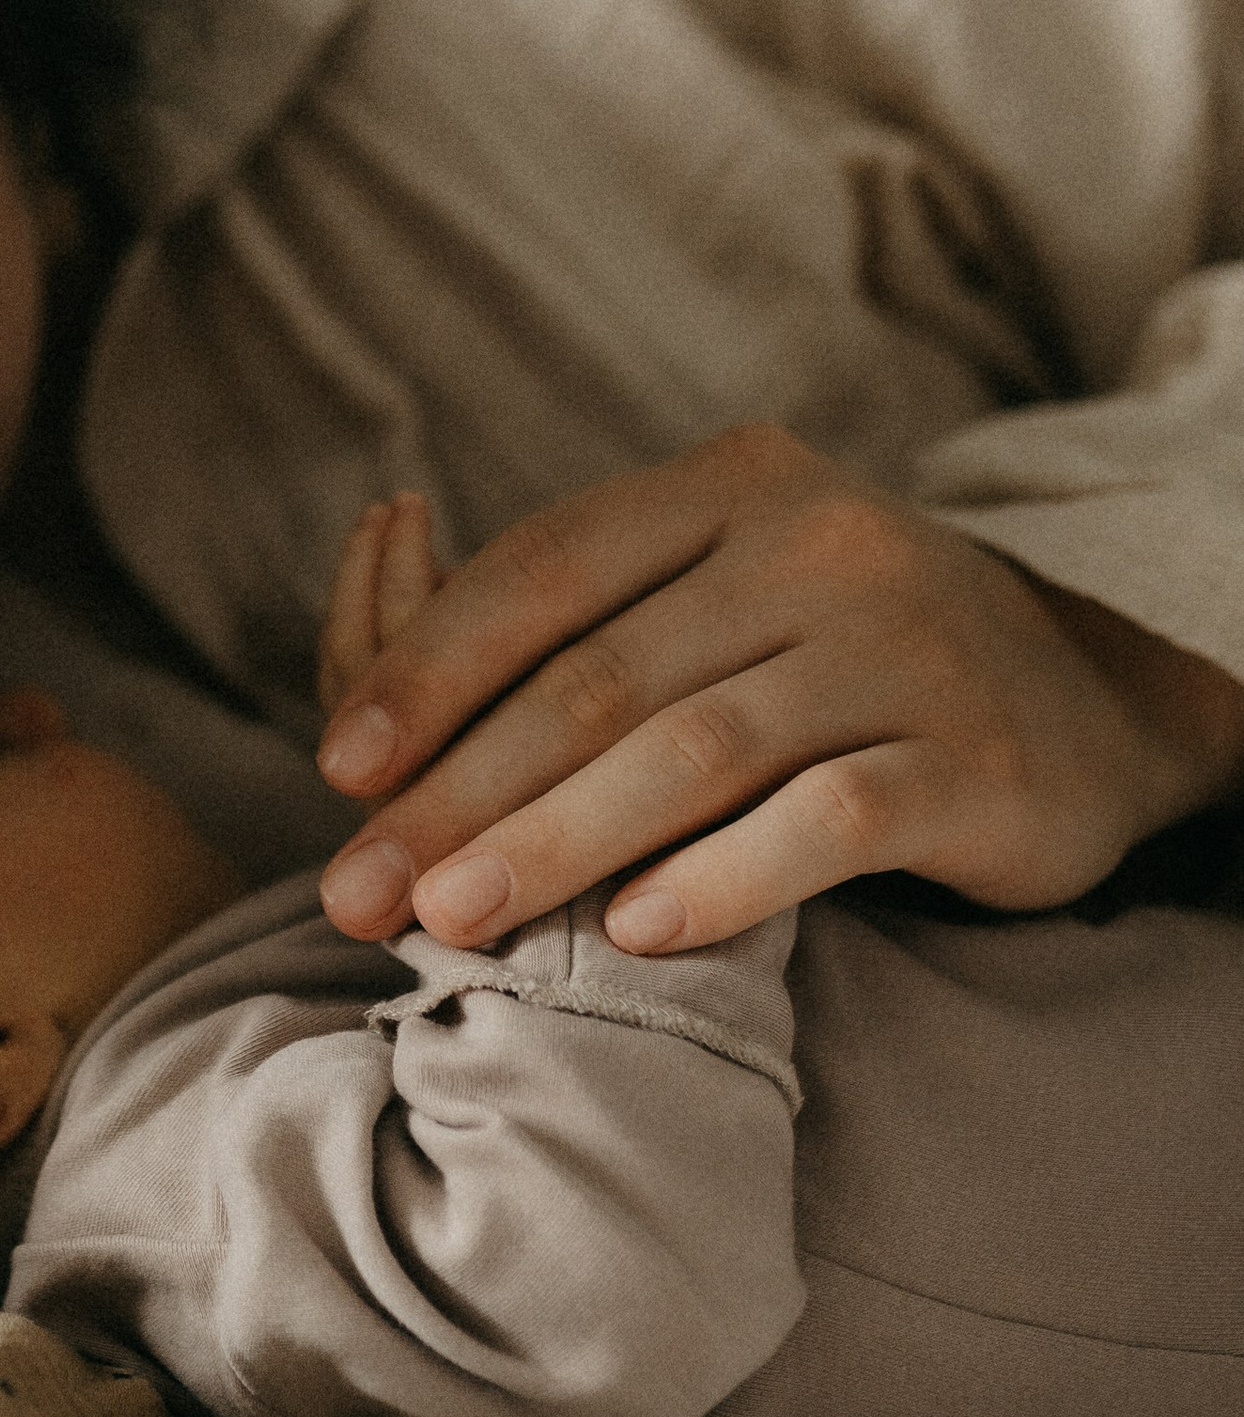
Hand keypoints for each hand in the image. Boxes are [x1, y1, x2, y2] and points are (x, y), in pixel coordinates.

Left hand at [314, 424, 1243, 952]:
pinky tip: (636, 932)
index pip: (546, 569)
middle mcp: (820, 544)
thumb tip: (359, 667)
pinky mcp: (973, 764)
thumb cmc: (836, 657)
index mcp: (732, 485)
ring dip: (555, 844)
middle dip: (458, 792)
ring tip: (451, 921)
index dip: (428, 668)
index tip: (337, 770)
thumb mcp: (718, 589)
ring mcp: (905, 650)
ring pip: (694, 752)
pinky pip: (827, 822)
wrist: (1080, 702)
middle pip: (600, 676)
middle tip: (356, 892)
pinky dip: (722, 878)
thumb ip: (574, 619)